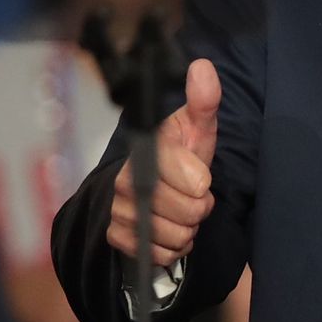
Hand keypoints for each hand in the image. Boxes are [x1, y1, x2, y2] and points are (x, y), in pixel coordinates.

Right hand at [110, 59, 220, 267]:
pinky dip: (174, 247)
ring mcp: (118, 210)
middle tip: (193, 196)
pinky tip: (169, 230)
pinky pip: (161, 254)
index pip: (171, 167)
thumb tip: (202, 66)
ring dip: (188, 228)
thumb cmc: (182, 158)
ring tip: (181, 212)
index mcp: (145, 148)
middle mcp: (124, 178)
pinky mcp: (117, 237)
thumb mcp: (197, 130)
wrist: (155, 191)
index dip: (196, 179)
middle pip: (183, 210)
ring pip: (174, 235)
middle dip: (198, 207)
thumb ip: (204, 101)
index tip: (203, 179)